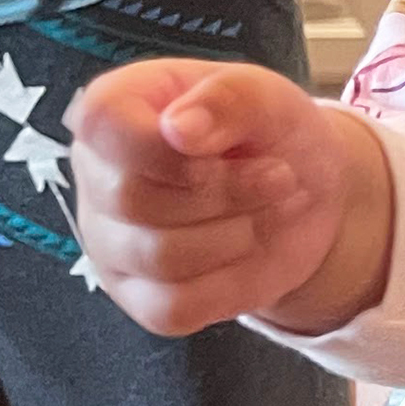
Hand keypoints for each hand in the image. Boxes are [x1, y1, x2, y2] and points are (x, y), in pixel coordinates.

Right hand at [69, 55, 391, 336]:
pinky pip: (174, 308)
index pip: (100, 122)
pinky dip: (233, 283)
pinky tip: (251, 249)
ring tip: (272, 208)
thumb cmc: (270, 132)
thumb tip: (178, 129)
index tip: (223, 148)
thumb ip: (228, 99)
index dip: (163, 145)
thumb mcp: (268, 97)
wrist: (307, 192)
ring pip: (159, 258)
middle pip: (134, 199)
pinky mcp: (140, 298)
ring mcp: (110, 244)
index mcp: (114, 109)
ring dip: (238, 233)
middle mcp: (97, 177)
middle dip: (227, 192)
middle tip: (280, 176)